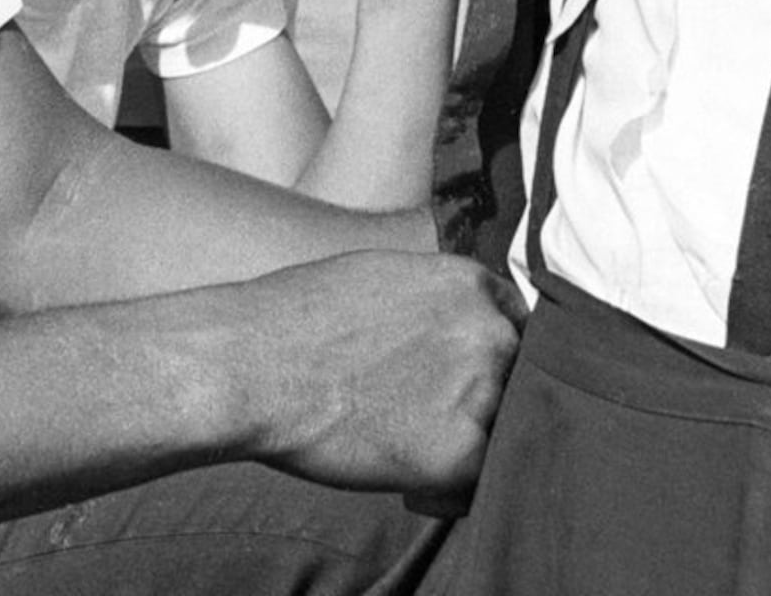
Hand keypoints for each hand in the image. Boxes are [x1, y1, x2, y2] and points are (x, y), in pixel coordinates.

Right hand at [213, 251, 521, 497]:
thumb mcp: (379, 278)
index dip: (489, 361)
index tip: (462, 384)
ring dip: (468, 448)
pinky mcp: (462, 452)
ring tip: (410, 454)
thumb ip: (431, 303)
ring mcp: (481, 391)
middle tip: (428, 422)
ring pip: (505, 431)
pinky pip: (484, 482)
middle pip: (517, 379)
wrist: (253, 367)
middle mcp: (489, 332)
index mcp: (470, 285)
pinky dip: (450, 492)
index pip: (515, 328)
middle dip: (481, 404)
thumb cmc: (293, 323)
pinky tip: (410, 488)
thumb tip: (443, 334)